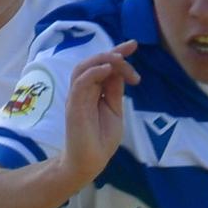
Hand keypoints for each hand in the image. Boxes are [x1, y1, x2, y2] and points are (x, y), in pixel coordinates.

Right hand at [63, 40, 137, 182]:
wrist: (89, 162)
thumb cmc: (101, 139)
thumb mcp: (115, 110)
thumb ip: (115, 91)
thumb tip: (121, 71)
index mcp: (94, 91)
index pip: (103, 65)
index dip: (117, 52)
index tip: (133, 44)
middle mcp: (84, 90)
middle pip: (94, 62)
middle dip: (113, 52)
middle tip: (131, 52)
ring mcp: (77, 97)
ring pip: (83, 67)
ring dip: (102, 58)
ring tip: (119, 59)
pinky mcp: (74, 106)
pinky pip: (80, 82)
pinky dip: (93, 72)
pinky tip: (107, 69)